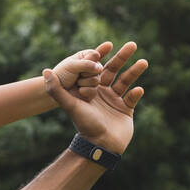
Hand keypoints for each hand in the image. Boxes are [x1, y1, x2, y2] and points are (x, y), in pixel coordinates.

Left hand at [43, 40, 146, 154]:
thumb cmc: (84, 125)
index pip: (97, 68)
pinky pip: (133, 98)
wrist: (100, 146)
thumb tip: (45, 71)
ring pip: (126, 82)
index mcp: (90, 89)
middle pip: (114, 71)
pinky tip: (139, 89)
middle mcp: (102, 93)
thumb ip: (56, 89)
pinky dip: (136, 93)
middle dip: (123, 57)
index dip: (103, 57)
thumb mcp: (69, 105)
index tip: (108, 44)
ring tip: (143, 62)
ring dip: (135, 71)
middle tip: (133, 44)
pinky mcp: (126, 110)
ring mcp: (115, 101)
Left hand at [50, 41, 112, 97]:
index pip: (95, 55)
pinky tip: (79, 90)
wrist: (54, 93)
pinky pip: (94, 90)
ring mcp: (91, 79)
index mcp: (84, 57)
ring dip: (85, 82)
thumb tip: (100, 68)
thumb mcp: (71, 66)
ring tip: (76, 83)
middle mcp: (90, 67)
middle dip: (86, 73)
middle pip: (98, 68)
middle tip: (76, 75)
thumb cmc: (60, 76)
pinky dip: (85, 91)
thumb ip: (86, 64)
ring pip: (97, 80)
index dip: (88, 61)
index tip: (78, 65)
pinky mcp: (91, 91)